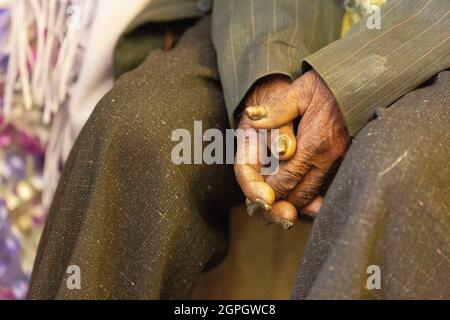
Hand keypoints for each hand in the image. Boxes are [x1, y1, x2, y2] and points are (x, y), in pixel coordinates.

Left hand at [245, 70, 350, 224]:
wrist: (363, 84)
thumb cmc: (328, 86)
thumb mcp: (300, 91)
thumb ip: (276, 108)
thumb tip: (251, 118)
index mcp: (314, 144)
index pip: (286, 180)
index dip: (270, 191)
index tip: (258, 197)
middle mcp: (329, 159)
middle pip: (300, 195)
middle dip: (281, 203)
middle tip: (265, 209)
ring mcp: (341, 163)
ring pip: (315, 197)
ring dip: (296, 203)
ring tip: (279, 208)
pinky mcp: (347, 163)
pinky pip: (327, 189)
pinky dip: (313, 199)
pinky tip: (303, 201)